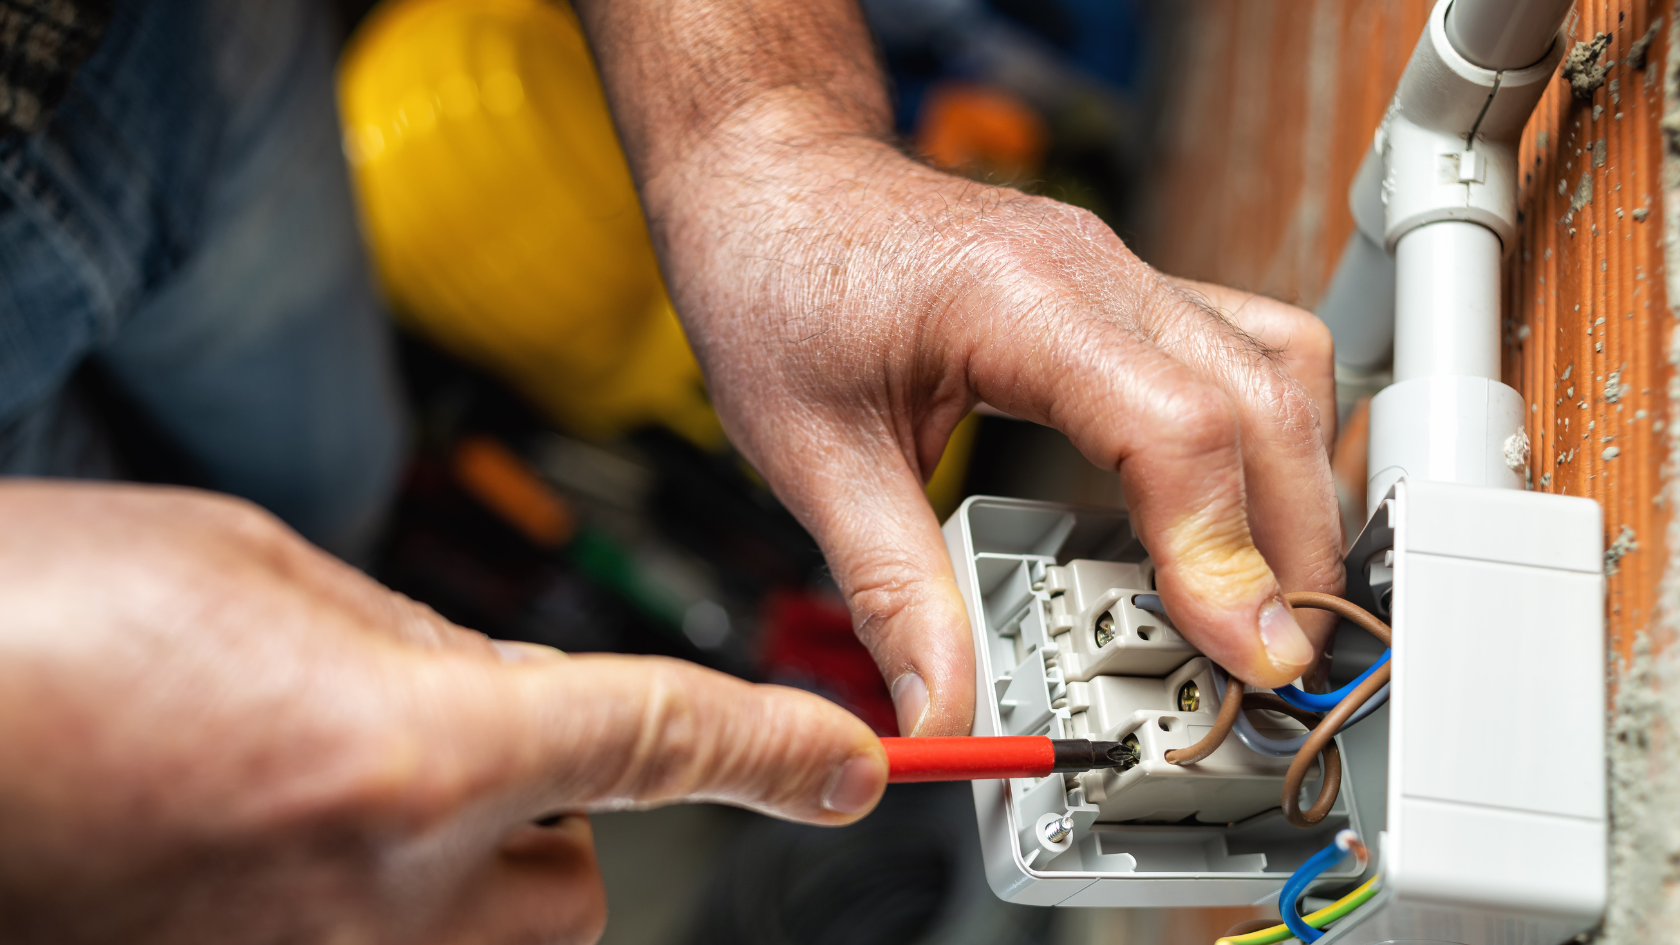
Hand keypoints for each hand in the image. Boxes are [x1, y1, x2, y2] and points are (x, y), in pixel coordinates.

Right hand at [0, 482, 885, 943]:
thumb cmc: (39, 617)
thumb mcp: (260, 567)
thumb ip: (416, 641)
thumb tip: (505, 688)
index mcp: (410, 751)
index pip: (652, 740)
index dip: (769, 749)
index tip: (851, 768)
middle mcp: (381, 893)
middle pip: (575, 884)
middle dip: (553, 813)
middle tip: (454, 738)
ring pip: (489, 932)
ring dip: (467, 863)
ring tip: (338, 781)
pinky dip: (374, 895)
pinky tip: (274, 824)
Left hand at [576, 0, 1343, 735]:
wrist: (772, 180)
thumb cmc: (775, 277)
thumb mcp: (810, 454)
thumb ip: (893, 592)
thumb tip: (944, 713)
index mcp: (1016, 301)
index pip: (1175, 425)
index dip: (1225, 551)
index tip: (1245, 653)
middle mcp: (1094, 270)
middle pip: (1261, 400)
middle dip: (1289, 543)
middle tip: (1273, 660)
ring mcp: (1120, 270)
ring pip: (1277, 368)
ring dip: (1295, 487)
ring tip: (1265, 600)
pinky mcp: (1123, 290)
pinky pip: (1243, 351)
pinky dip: (1263, 440)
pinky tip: (1233, 512)